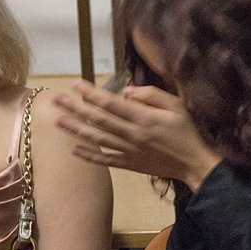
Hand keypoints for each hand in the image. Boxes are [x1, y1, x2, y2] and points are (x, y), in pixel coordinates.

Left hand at [54, 81, 221, 190]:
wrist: (195, 164)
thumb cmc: (187, 132)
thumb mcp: (176, 106)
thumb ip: (151, 96)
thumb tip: (126, 92)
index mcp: (143, 119)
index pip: (111, 104)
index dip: (91, 94)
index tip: (76, 84)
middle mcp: (132, 135)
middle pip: (98, 120)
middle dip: (75, 109)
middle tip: (56, 100)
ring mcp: (129, 151)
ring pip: (97, 139)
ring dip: (76, 130)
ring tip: (58, 121)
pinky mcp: (130, 164)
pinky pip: (105, 159)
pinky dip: (89, 155)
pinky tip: (74, 149)